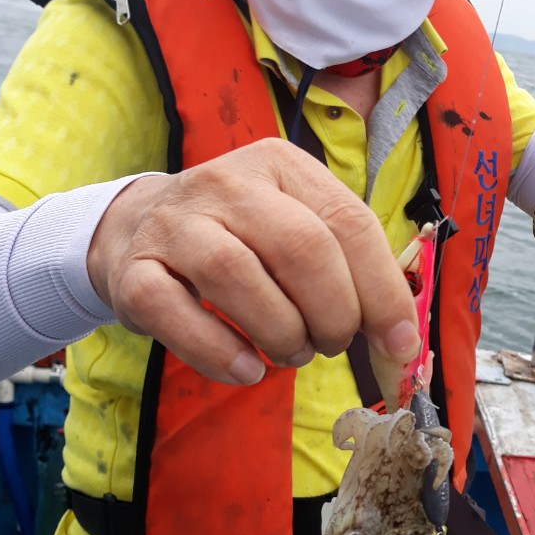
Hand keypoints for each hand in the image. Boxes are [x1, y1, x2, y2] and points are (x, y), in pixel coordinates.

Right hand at [86, 139, 419, 385]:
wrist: (137, 228)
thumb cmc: (240, 238)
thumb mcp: (297, 229)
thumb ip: (351, 273)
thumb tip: (401, 340)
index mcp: (282, 165)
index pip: (349, 223)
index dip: (383, 292)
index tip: (398, 342)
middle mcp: (228, 182)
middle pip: (300, 248)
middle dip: (332, 314)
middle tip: (330, 344)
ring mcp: (175, 223)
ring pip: (237, 275)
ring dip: (280, 333)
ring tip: (290, 353)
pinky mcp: (133, 270)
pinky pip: (174, 312)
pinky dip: (217, 351)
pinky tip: (246, 370)